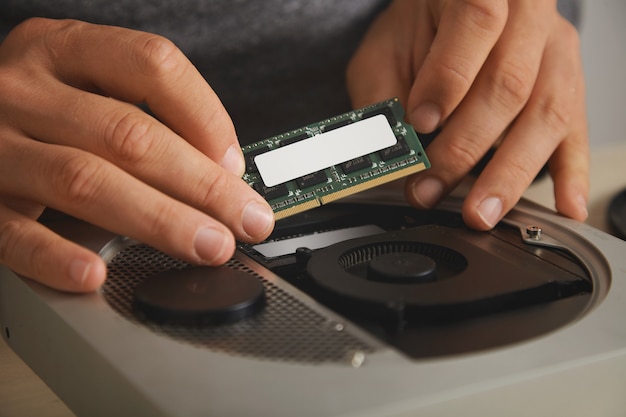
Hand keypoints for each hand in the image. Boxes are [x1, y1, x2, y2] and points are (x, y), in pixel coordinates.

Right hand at [0, 18, 273, 291]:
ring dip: (158, 220)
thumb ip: (143, 115)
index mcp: (64, 49)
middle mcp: (25, 89)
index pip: (153, 66)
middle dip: (200, 185)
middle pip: (129, 135)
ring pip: (84, 181)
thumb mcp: (83, 84)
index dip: (206, 117)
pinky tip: (96, 273)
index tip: (237, 166)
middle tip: (245, 221)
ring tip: (207, 246)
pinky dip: (56, 256)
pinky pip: (13, 233)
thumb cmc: (37, 107)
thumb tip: (220, 173)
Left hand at [347, 0, 588, 228]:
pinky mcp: (569, 88)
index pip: (476, 25)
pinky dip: (573, 175)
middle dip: (465, 146)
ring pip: (545, 114)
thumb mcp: (386, 49)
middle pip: (509, 84)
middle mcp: (529, 18)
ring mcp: (556, 54)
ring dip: (509, 172)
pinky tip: (565, 207)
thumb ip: (382, 95)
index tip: (420, 124)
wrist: (455, 11)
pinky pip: (576, 133)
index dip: (448, 80)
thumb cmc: (422, 28)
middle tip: (432, 188)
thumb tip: (384, 154)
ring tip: (482, 211)